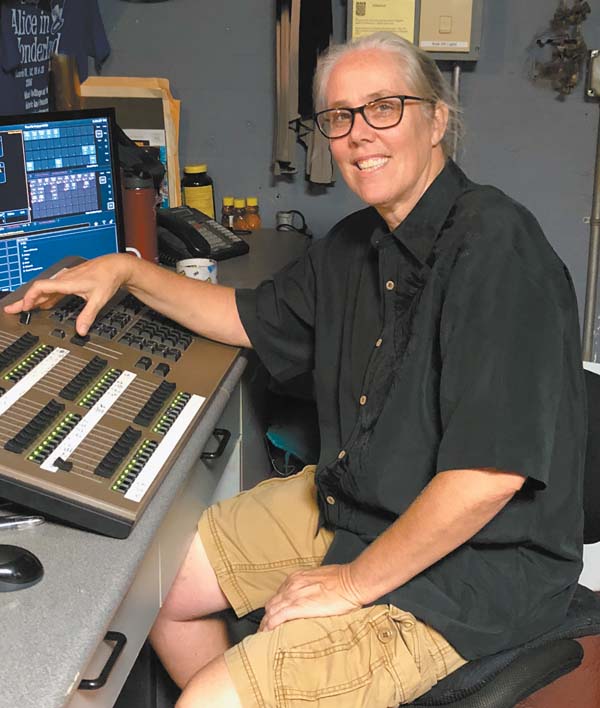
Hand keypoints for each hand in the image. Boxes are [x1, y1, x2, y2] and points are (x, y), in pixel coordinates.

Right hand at [3, 254, 133, 335]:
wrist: (116, 266)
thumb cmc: (108, 278)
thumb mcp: (99, 299)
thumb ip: (88, 315)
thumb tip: (81, 331)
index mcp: (67, 282)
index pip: (41, 287)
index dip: (30, 297)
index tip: (24, 308)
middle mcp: (64, 279)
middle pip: (39, 289)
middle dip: (25, 300)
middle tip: (12, 309)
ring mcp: (67, 279)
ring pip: (46, 289)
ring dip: (35, 299)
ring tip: (24, 308)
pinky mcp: (71, 280)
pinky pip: (54, 289)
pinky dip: (46, 297)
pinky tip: (45, 304)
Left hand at [259, 564, 363, 631]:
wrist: (352, 582)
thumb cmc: (343, 582)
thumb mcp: (321, 581)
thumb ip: (311, 590)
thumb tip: (313, 600)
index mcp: (297, 578)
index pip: (278, 595)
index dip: (273, 608)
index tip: (272, 617)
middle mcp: (292, 585)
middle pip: (271, 603)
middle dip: (266, 617)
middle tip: (264, 630)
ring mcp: (294, 595)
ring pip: (271, 611)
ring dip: (266, 624)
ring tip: (263, 636)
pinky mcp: (298, 606)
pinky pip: (278, 617)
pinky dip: (271, 626)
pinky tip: (268, 633)